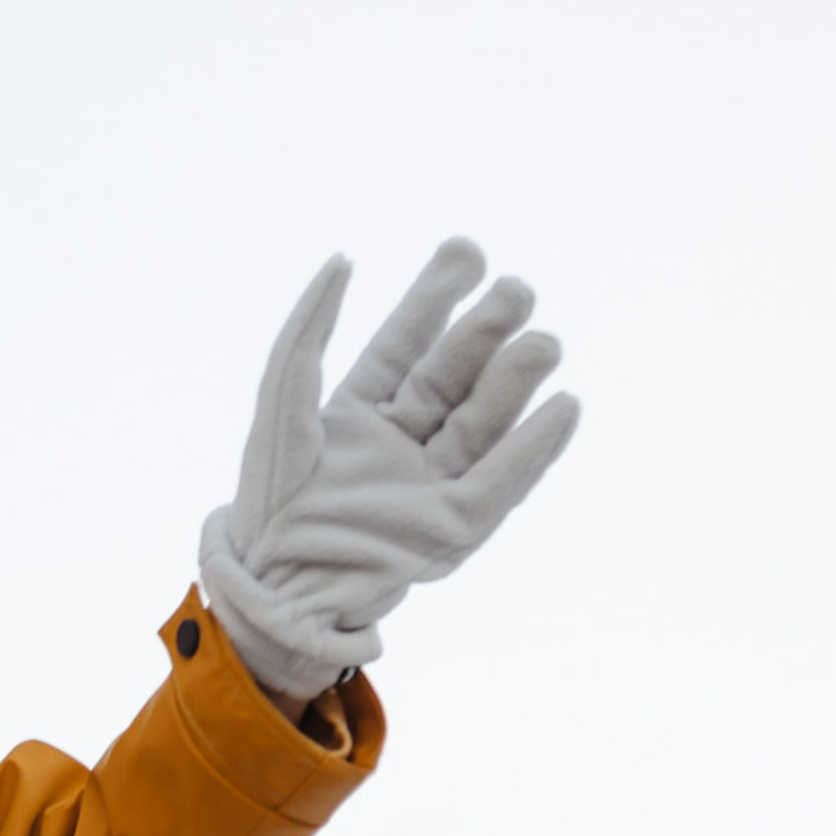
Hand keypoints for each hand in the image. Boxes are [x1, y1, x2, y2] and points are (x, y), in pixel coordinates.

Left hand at [198, 240, 580, 700]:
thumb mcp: (283, 401)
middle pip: (451, 376)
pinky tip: (565, 406)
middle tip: (516, 291)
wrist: (274, 583)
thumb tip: (342, 260)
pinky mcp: (450, 529)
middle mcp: (396, 447)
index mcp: (355, 417)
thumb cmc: (270, 498)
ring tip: (542, 342)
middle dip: (484, 331)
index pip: (405, 344)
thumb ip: (308, 332)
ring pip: (480, 422)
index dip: (435, 298)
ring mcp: (425, 487)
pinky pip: (501, 484)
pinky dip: (534, 448)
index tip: (465, 252)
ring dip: (515, 381)